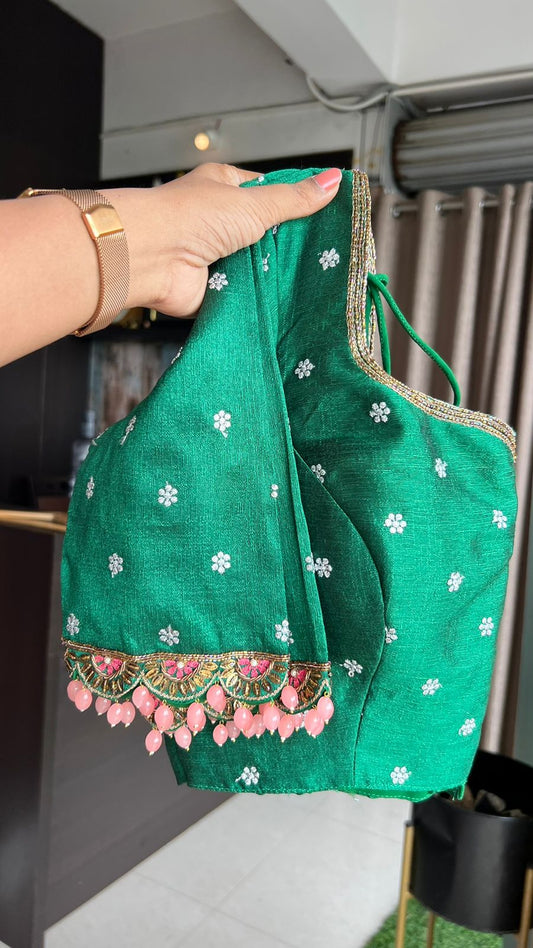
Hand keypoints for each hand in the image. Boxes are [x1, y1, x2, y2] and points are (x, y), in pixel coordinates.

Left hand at [105, 163, 341, 318]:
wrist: (151, 258)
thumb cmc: (191, 218)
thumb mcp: (254, 203)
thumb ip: (294, 199)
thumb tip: (333, 180)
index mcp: (225, 188)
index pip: (270, 193)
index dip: (297, 203)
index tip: (328, 214)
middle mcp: (218, 221)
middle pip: (266, 233)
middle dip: (288, 244)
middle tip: (326, 252)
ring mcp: (216, 256)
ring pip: (258, 265)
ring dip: (274, 272)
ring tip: (312, 278)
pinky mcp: (214, 288)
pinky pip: (245, 292)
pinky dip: (259, 296)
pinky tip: (284, 300)